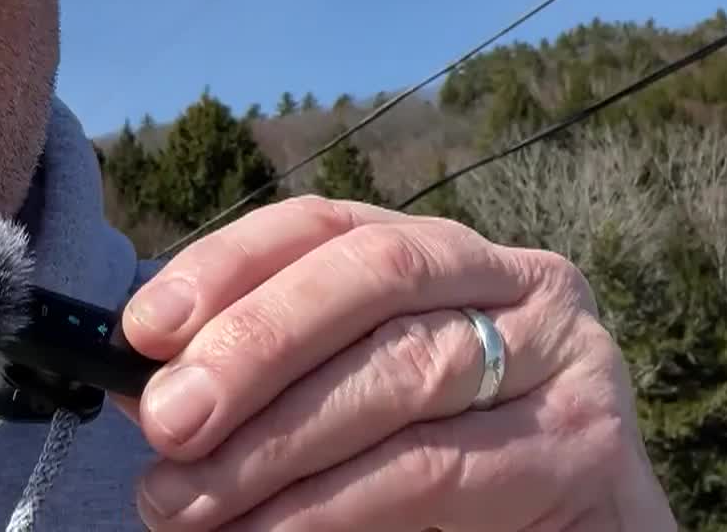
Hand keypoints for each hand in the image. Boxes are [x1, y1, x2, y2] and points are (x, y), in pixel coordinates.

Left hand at [112, 196, 675, 529]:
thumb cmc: (439, 485)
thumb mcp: (341, 414)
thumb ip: (259, 389)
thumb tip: (144, 388)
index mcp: (441, 255)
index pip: (323, 224)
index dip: (228, 264)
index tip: (143, 328)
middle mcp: (513, 279)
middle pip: (369, 279)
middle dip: (253, 347)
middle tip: (166, 425)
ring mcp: (562, 353)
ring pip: (400, 372)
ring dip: (275, 445)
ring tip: (187, 503)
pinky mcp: (583, 443)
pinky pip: (436, 467)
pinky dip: (334, 505)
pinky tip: (266, 531)